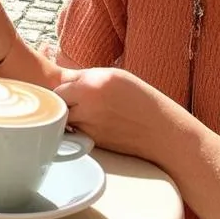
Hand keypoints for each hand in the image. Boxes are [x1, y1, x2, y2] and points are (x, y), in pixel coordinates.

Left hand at [54, 68, 177, 160]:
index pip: (59, 87)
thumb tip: (61, 78)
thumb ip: (85, 76)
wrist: (161, 131)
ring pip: (63, 120)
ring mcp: (89, 125)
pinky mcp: (93, 142)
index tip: (69, 90)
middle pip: (57, 104)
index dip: (63, 88)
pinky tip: (92, 124)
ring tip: (82, 112)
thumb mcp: (114, 76)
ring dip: (67, 116)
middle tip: (72, 102)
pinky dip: (78, 128)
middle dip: (61, 103)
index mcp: (92, 84)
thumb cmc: (140, 99)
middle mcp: (88, 105)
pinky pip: (75, 132)